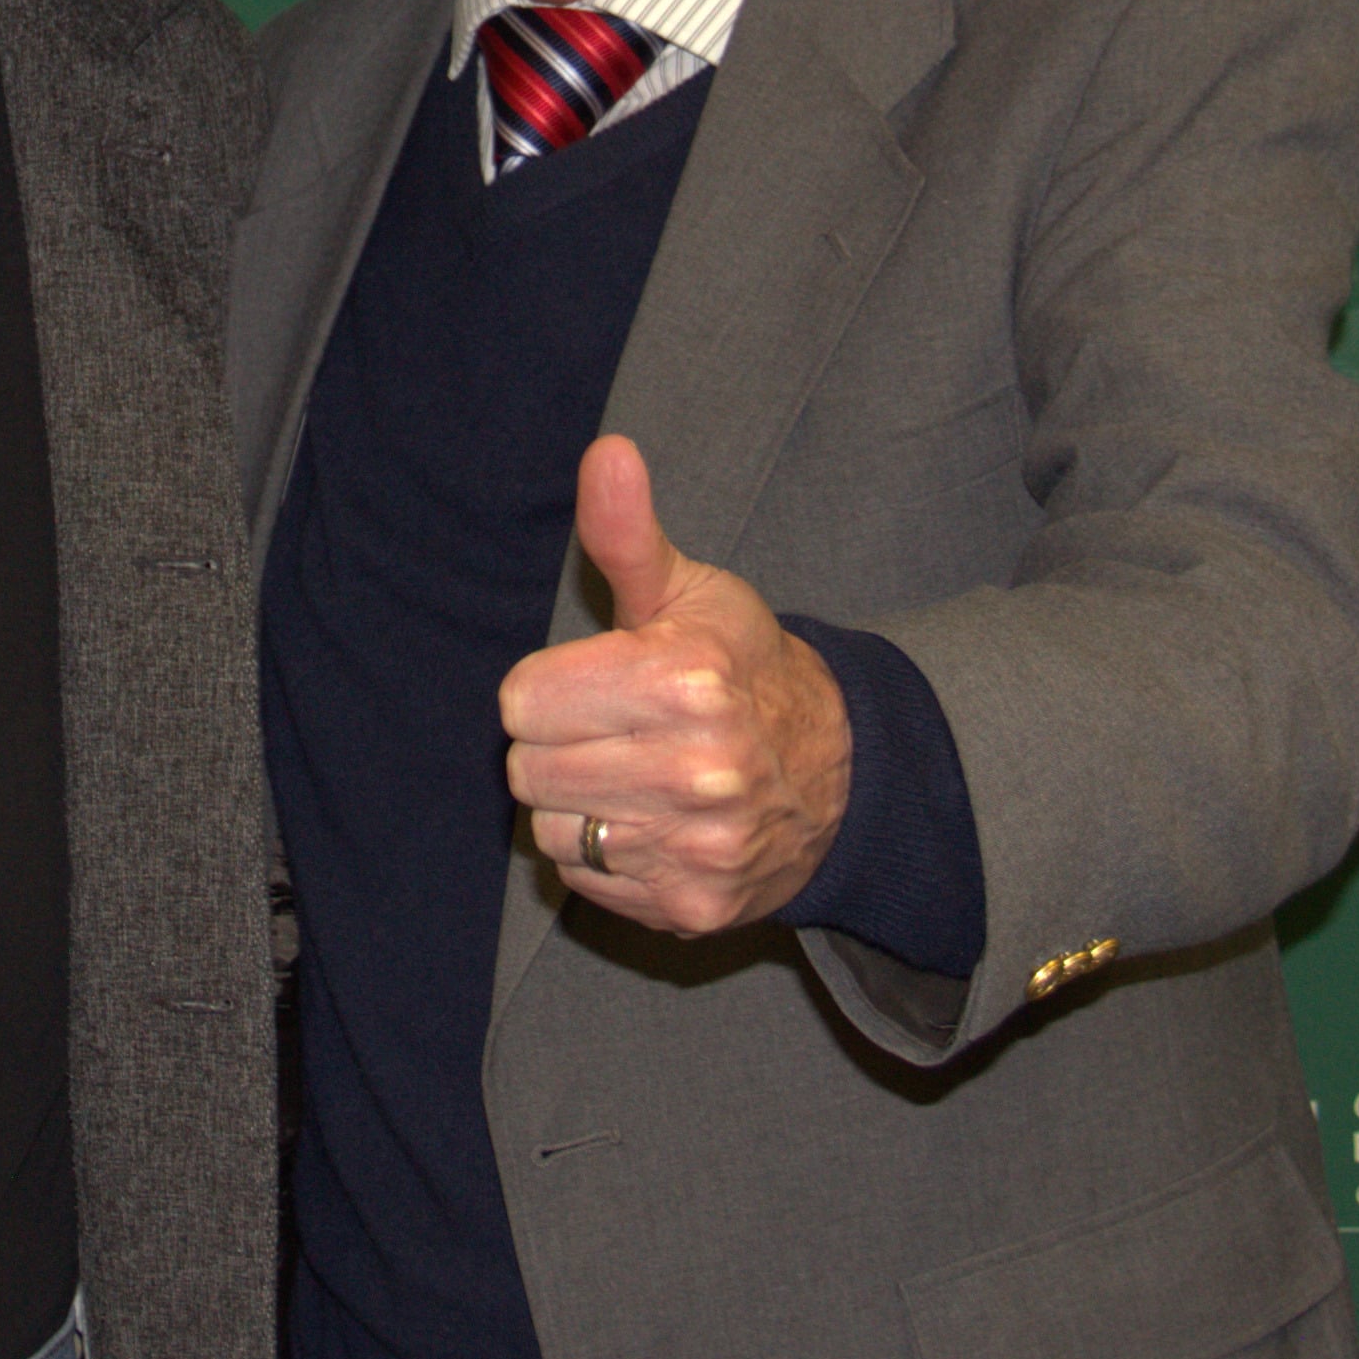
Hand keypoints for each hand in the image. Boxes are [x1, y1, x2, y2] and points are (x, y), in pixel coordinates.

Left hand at [500, 436, 851, 937]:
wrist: (837, 773)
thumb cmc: (743, 670)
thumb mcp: (688, 592)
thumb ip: (627, 532)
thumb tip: (606, 453)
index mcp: (683, 683)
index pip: (520, 703)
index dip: (548, 689)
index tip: (596, 683)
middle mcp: (694, 772)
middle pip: (526, 771)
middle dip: (558, 746)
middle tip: (614, 731)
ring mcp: (695, 847)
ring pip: (552, 831)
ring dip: (578, 805)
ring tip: (633, 777)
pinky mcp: (690, 906)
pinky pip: (586, 883)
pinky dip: (606, 856)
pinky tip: (652, 823)